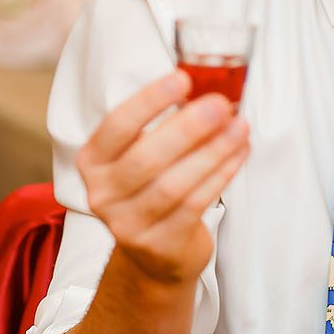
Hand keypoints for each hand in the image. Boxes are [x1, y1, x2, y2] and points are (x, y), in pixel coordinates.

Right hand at [76, 71, 248, 286]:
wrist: (155, 255)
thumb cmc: (153, 188)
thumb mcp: (145, 154)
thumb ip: (166, 122)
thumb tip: (210, 84)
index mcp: (93, 161)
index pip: (117, 126)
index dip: (150, 101)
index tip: (182, 78)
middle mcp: (102, 194)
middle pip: (146, 158)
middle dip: (188, 127)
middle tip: (221, 105)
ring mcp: (127, 224)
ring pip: (173, 184)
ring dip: (212, 152)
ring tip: (239, 127)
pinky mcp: (158, 244)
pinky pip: (194, 204)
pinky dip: (220, 175)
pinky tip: (238, 154)